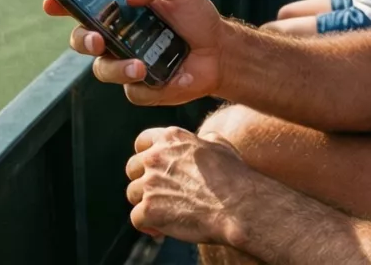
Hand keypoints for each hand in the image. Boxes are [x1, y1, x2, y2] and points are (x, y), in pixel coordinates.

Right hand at [43, 0, 225, 105]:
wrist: (219, 50)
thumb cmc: (196, 14)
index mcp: (118, 8)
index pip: (81, 4)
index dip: (60, 2)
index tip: (50, 2)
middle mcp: (116, 36)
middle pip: (81, 40)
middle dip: (82, 40)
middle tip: (98, 41)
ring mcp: (125, 63)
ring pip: (103, 70)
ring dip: (118, 68)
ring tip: (141, 66)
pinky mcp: (141, 88)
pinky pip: (134, 92)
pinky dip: (155, 85)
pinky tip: (178, 77)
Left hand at [125, 127, 257, 244]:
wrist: (238, 206)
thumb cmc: (234, 176)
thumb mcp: (219, 145)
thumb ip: (200, 140)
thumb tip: (199, 140)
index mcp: (171, 138)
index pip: (143, 141)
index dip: (145, 155)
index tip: (151, 168)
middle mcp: (156, 157)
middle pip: (132, 168)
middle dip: (142, 181)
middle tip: (158, 195)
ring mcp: (150, 184)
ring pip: (133, 194)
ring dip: (146, 204)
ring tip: (164, 214)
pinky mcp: (148, 210)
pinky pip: (137, 219)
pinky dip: (148, 226)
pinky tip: (162, 231)